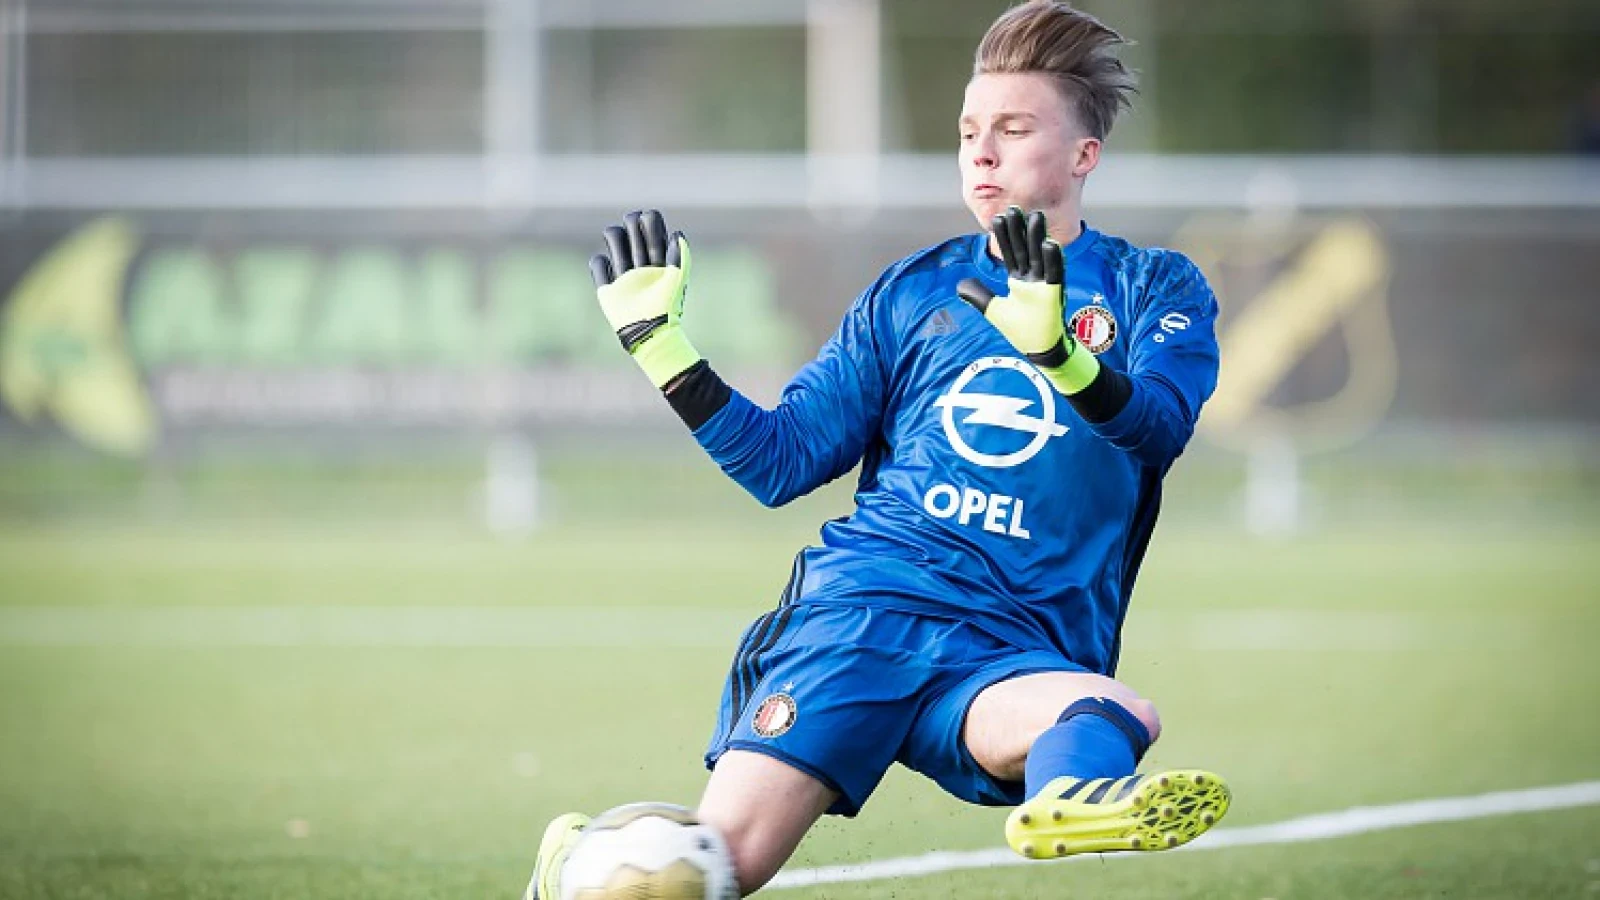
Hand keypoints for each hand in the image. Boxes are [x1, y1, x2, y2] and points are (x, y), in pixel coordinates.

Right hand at [590, 209, 700, 387]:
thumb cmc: (667, 308)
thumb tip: (677, 234)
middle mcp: (641, 267)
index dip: (650, 223)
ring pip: (615, 243)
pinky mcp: (608, 289)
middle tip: (633, 224)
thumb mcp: (677, 279)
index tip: (648, 220)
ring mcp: (623, 277)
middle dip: (632, 224)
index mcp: (659, 263)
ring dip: (615, 236)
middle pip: (632, 234)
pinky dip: (599, 262)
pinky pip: (597, 265)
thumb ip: (680, 256)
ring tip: (616, 238)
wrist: (651, 334)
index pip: (652, 234)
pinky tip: (610, 268)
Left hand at [957, 206, 1097, 395]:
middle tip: (1014, 208)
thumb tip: (959, 285)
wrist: (1039, 348)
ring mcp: (1045, 284)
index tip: (999, 217)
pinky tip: (1049, 244)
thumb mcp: (994, 310)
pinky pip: (1055, 273)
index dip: (1004, 236)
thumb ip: (978, 296)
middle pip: (1024, 249)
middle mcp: (1032, 277)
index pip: (1009, 252)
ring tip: (1034, 217)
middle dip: (1019, 230)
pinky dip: (1053, 259)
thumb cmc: (1021, 329)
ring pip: (1040, 256)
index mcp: (1019, 279)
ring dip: (1037, 237)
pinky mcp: (1056, 293)